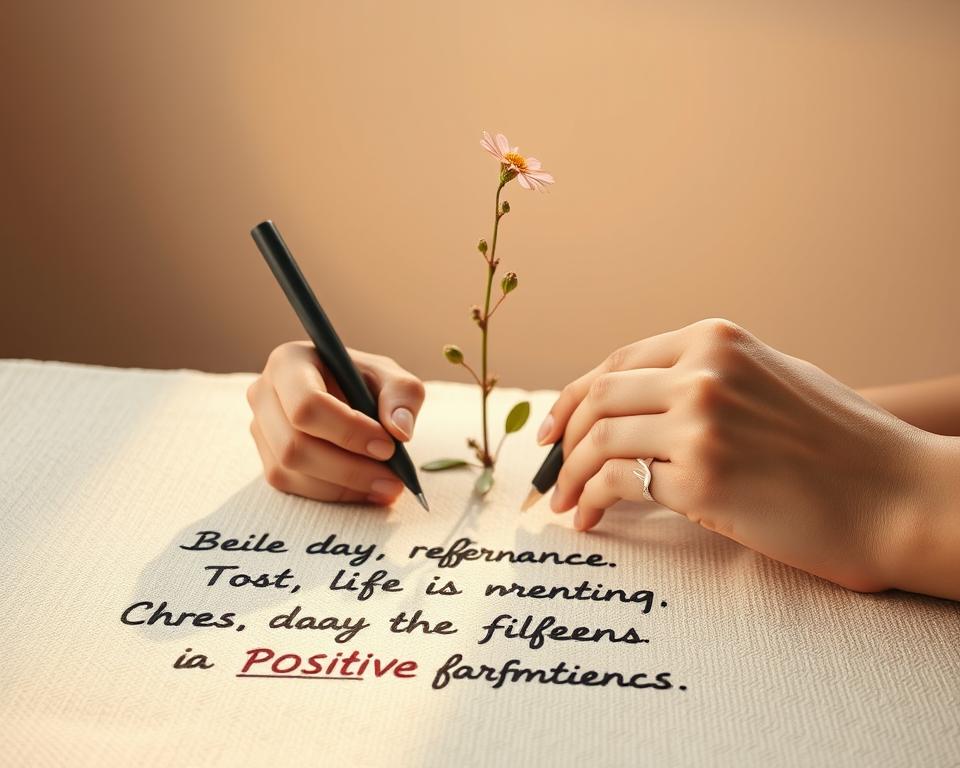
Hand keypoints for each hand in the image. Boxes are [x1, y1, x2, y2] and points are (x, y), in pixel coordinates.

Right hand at [246, 342, 424, 504]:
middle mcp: (264, 394)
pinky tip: (366, 489)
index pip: (307, 404)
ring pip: (291, 470)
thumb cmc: (367, 383)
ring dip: (344, 486)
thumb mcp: (393, 378)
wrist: (350, 398)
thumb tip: (398, 430)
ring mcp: (260, 429)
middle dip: (349, 468)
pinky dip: (333, 494)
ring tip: (387, 486)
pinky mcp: (268, 458)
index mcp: (290, 362)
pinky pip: (293, 486)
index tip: (387, 447)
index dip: (348, 431)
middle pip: (294, 445)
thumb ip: (403, 396)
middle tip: (393, 478)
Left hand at [538, 318, 948, 593]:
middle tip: (549, 472)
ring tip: (564, 504)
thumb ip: (709, 379)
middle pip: (597, 398)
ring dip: (568, 475)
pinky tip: (591, 517)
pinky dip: (591, 499)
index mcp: (716, 341)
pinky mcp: (703, 477)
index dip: (574, 397)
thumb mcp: (773, 380)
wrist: (900, 495)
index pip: (617, 362)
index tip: (553, 429)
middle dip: (561, 439)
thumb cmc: (842, 447)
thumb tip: (643, 401)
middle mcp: (703, 371)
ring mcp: (701, 421)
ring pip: (598, 439)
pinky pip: (618, 483)